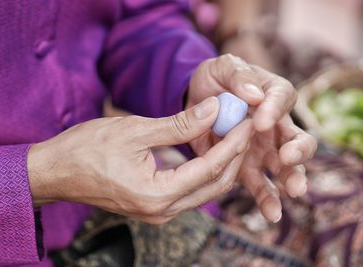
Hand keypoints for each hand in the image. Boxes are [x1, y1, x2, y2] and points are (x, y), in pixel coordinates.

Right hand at [28, 97, 252, 223]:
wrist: (56, 172)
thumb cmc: (86, 149)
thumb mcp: (135, 130)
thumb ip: (178, 124)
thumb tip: (214, 110)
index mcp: (157, 195)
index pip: (210, 168)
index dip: (233, 143)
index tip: (248, 121)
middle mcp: (162, 212)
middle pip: (215, 185)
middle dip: (235, 155)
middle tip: (246, 127)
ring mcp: (158, 213)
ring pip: (205, 191)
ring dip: (222, 163)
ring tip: (233, 136)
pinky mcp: (153, 207)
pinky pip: (190, 191)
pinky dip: (205, 171)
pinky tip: (210, 151)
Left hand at [186, 54, 316, 221]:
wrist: (195, 101)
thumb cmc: (213, 80)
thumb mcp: (221, 68)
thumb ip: (237, 75)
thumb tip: (254, 95)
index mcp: (270, 93)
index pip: (283, 98)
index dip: (275, 110)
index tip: (259, 121)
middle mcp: (273, 124)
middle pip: (296, 137)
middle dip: (297, 149)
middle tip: (288, 156)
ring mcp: (262, 148)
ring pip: (284, 167)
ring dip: (290, 178)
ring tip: (292, 191)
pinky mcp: (246, 166)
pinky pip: (260, 184)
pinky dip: (267, 198)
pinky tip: (271, 213)